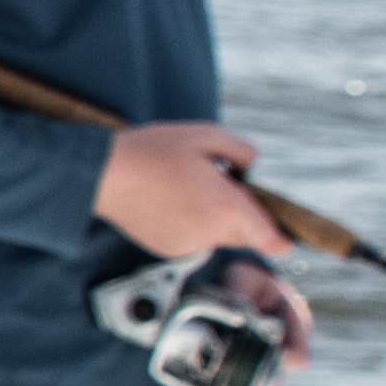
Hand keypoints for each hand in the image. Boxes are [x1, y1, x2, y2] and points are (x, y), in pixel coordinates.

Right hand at [99, 118, 316, 360]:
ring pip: (219, 237)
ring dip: (214, 219)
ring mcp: (189, 246)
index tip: (284, 231)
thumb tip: (251, 171)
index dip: (283, 238)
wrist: (102, 175)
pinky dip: (190, 225)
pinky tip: (168, 203)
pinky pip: (195, 240)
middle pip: (246, 236)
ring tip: (185, 190)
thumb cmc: (153, 151)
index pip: (273, 242)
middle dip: (242, 216)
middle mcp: (211, 234)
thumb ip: (244, 152)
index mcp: (227, 207)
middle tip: (218, 186)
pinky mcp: (170, 251)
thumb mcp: (206, 134)